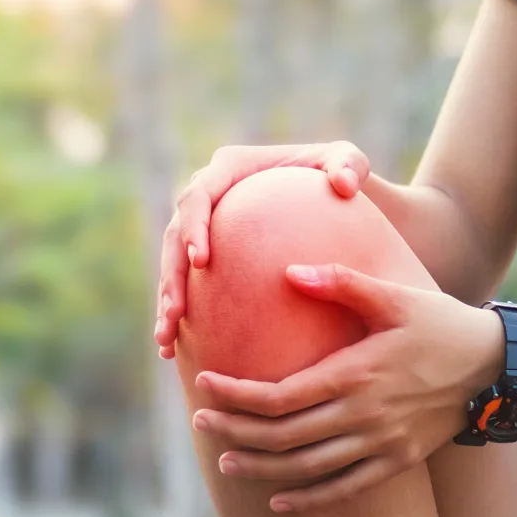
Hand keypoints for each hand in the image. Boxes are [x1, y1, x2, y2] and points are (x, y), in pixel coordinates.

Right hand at [155, 141, 370, 358]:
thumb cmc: (343, 179)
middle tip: (176, 312)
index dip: (193, 228)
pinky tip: (171, 352)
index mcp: (229, 169)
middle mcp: (209, 196)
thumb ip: (350, 166)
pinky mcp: (208, 258)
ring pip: (173, 267)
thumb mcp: (350, 164)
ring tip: (165, 339)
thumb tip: (344, 185)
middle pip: (175, 237)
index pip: (199, 195)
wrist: (334, 202)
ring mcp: (205, 229)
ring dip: (166, 303)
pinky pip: (188, 288)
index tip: (202, 261)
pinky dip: (178, 317)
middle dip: (172, 276)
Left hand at [191, 263, 504, 511]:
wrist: (495, 368)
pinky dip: (309, 498)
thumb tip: (289, 272)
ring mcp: (381, 444)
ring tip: (227, 462)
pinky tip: (279, 501)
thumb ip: (340, 282)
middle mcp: (363, 415)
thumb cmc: (441, 324)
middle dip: (236, 432)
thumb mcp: (395, 295)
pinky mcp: (397, 462)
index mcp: (356, 373)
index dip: (236, 395)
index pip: (279, 394)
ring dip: (262, 468)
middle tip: (200, 424)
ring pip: (308, 468)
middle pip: (283, 436)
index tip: (204, 386)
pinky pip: (345, 488)